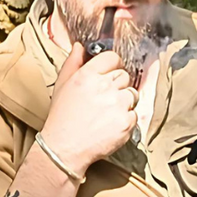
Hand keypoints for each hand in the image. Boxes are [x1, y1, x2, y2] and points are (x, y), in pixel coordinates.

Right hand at [40, 42, 137, 174]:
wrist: (64, 149)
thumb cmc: (62, 118)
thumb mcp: (62, 85)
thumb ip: (73, 62)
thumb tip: (80, 47)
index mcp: (88, 75)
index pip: (113, 58)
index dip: (112, 66)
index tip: (109, 74)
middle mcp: (104, 86)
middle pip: (124, 76)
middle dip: (117, 86)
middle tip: (104, 99)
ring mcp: (117, 104)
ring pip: (132, 94)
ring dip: (123, 102)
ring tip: (106, 113)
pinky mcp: (126, 122)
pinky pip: (134, 114)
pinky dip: (125, 120)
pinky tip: (110, 125)